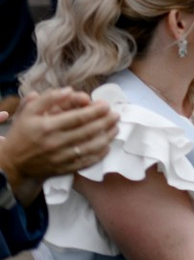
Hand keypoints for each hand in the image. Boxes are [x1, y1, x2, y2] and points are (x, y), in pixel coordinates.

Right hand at [0, 90, 117, 201]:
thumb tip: (69, 90)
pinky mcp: (63, 169)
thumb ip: (48, 98)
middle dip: (105, 122)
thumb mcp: (29, 112)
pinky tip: (107, 146)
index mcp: (47, 127)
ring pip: (90, 147)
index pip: (78, 118)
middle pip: (88, 131)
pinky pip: (86, 162)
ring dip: (107, 137)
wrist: (11, 163)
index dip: (96, 111)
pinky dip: (99, 154)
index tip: (106, 105)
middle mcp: (55, 143)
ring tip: (115, 128)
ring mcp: (60, 158)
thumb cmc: (22, 134)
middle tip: (116, 115)